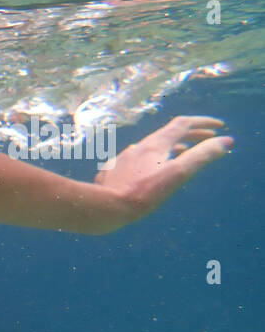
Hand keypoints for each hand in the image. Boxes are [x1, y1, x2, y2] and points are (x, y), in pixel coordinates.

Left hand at [95, 115, 231, 222]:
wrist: (106, 208)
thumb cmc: (144, 192)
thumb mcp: (178, 173)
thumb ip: (202, 156)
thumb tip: (225, 142)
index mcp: (155, 144)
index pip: (183, 124)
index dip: (203, 123)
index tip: (220, 128)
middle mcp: (138, 147)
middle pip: (168, 135)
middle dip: (191, 135)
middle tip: (208, 140)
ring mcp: (123, 159)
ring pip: (151, 148)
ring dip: (171, 148)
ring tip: (184, 153)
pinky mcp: (113, 172)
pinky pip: (136, 161)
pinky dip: (151, 161)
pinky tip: (149, 170)